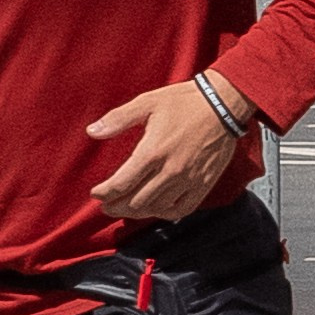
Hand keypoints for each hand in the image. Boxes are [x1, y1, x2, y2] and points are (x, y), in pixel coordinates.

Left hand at [86, 81, 243, 222]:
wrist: (223, 105)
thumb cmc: (183, 101)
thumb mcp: (147, 102)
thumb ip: (117, 119)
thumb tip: (91, 132)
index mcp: (152, 151)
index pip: (120, 184)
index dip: (104, 193)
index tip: (96, 193)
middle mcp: (169, 171)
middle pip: (135, 202)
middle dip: (116, 206)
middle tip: (107, 205)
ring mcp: (188, 180)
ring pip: (156, 208)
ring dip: (137, 212)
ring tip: (127, 207)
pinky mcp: (203, 184)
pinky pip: (182, 209)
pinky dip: (165, 213)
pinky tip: (156, 208)